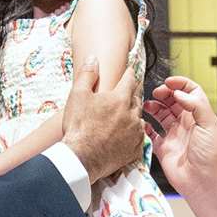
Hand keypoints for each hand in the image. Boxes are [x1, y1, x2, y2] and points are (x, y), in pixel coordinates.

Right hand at [61, 55, 144, 182]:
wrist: (81, 158)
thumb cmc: (78, 126)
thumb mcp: (78, 95)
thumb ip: (87, 74)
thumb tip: (93, 58)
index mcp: (120, 98)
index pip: (130, 79)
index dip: (129, 73)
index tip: (129, 70)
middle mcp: (132, 114)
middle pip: (136, 98)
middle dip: (132, 94)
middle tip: (128, 92)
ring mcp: (135, 132)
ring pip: (139, 118)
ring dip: (133, 114)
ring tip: (126, 115)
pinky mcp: (135, 149)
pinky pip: (139, 137)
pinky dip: (134, 133)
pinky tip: (127, 134)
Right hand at [145, 76, 216, 196]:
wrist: (204, 182)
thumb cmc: (212, 156)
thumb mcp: (209, 124)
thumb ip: (195, 105)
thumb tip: (179, 93)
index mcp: (199, 116)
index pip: (190, 92)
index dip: (179, 84)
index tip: (168, 82)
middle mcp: (186, 124)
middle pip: (173, 101)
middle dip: (163, 94)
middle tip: (156, 93)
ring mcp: (174, 135)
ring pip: (160, 115)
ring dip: (153, 107)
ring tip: (147, 105)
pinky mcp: (163, 149)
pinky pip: (151, 134)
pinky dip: (145, 127)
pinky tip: (143, 122)